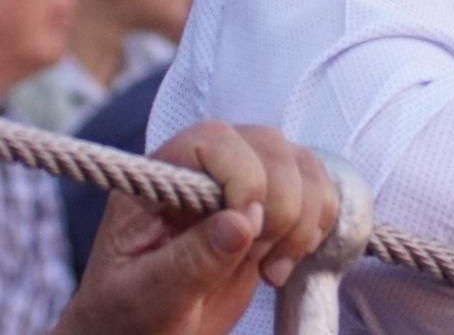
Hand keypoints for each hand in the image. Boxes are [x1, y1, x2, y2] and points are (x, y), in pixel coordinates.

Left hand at [55, 122, 339, 334]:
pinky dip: (317, 225)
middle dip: (280, 205)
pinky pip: (319, 189)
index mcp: (161, 180)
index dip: (242, 175)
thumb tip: (241, 222)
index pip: (213, 140)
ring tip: (272, 266)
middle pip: (269, 146)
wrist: (152, 333)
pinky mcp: (274, 203)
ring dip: (302, 219)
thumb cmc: (130, 317)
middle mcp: (206, 168)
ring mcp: (244, 181)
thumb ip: (189, 262)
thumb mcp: (148, 299)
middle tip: (258, 258)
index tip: (247, 229)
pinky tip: (286, 260)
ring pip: (302, 164)